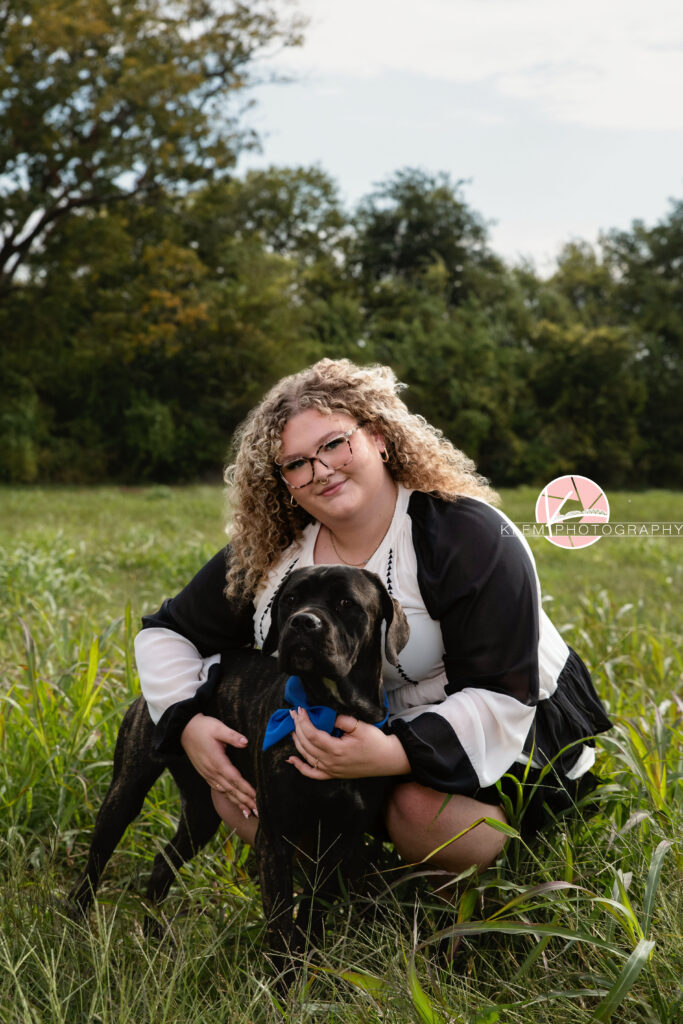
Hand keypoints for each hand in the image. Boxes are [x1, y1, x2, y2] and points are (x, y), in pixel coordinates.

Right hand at [180, 713, 256, 815]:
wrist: (184, 730)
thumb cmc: (202, 727)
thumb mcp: (218, 728)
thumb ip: (232, 736)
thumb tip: (245, 742)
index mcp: (217, 761)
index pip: (235, 779)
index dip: (246, 789)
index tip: (257, 797)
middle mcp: (212, 772)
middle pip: (231, 790)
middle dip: (245, 801)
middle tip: (258, 811)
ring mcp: (208, 774)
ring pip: (225, 792)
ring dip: (237, 802)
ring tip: (248, 812)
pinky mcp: (205, 774)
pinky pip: (219, 789)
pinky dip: (228, 797)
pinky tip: (234, 802)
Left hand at [286, 708, 409, 780]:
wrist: (387, 759)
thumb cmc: (375, 742)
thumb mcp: (360, 726)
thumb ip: (341, 720)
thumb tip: (326, 715)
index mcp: (336, 750)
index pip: (312, 734)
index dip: (303, 721)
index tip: (300, 710)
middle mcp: (331, 762)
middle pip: (306, 744)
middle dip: (297, 727)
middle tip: (293, 714)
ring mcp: (331, 770)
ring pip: (306, 757)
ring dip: (296, 742)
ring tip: (292, 728)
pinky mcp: (333, 775)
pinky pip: (312, 773)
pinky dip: (300, 767)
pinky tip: (291, 760)